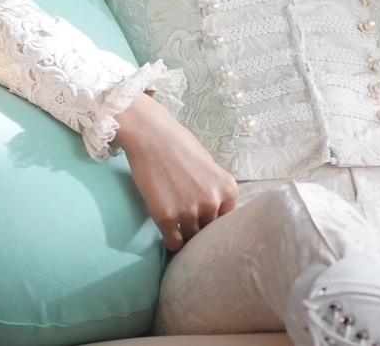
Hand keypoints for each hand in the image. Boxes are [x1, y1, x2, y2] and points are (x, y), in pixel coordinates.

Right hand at [114, 93, 237, 250]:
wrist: (151, 135)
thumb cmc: (179, 144)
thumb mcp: (210, 165)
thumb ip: (216, 189)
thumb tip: (216, 211)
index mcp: (228, 189)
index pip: (228, 220)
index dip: (215, 220)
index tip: (206, 220)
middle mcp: (212, 202)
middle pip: (211, 231)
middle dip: (202, 229)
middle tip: (193, 226)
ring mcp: (189, 211)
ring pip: (193, 239)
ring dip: (187, 236)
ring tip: (180, 230)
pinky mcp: (166, 217)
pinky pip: (174, 243)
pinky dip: (173, 242)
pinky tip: (170, 233)